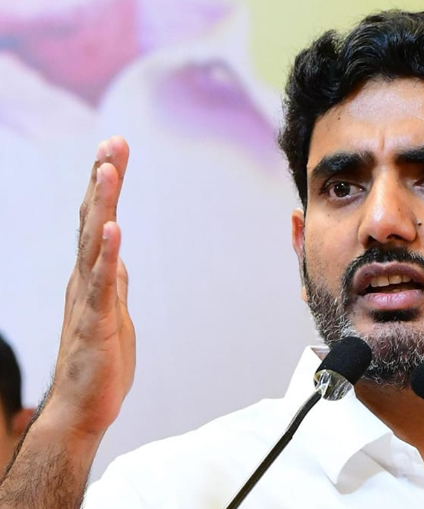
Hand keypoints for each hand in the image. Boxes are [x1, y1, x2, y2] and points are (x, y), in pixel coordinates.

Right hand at [47, 136, 134, 436]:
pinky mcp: (96, 322)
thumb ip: (113, 281)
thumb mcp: (113, 311)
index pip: (97, 220)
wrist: (83, 408)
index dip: (105, 185)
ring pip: (94, 244)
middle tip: (113, 142)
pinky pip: (102, 284)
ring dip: (102, 205)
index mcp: (91, 276)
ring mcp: (88, 299)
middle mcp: (84, 280)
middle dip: (104, 181)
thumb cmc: (99, 361)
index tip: (113, 149)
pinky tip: (113, 230)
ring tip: (107, 170)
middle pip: (93, 220)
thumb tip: (118, 256)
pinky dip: (108, 256)